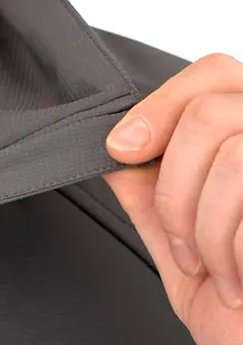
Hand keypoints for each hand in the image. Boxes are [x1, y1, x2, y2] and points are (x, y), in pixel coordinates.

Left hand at [104, 53, 242, 344]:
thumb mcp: (190, 254)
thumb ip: (156, 200)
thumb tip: (114, 153)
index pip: (214, 74)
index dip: (159, 106)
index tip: (120, 149)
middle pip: (213, 108)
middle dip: (172, 182)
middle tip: (183, 245)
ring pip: (234, 152)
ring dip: (203, 223)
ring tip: (218, 270)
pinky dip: (233, 245)